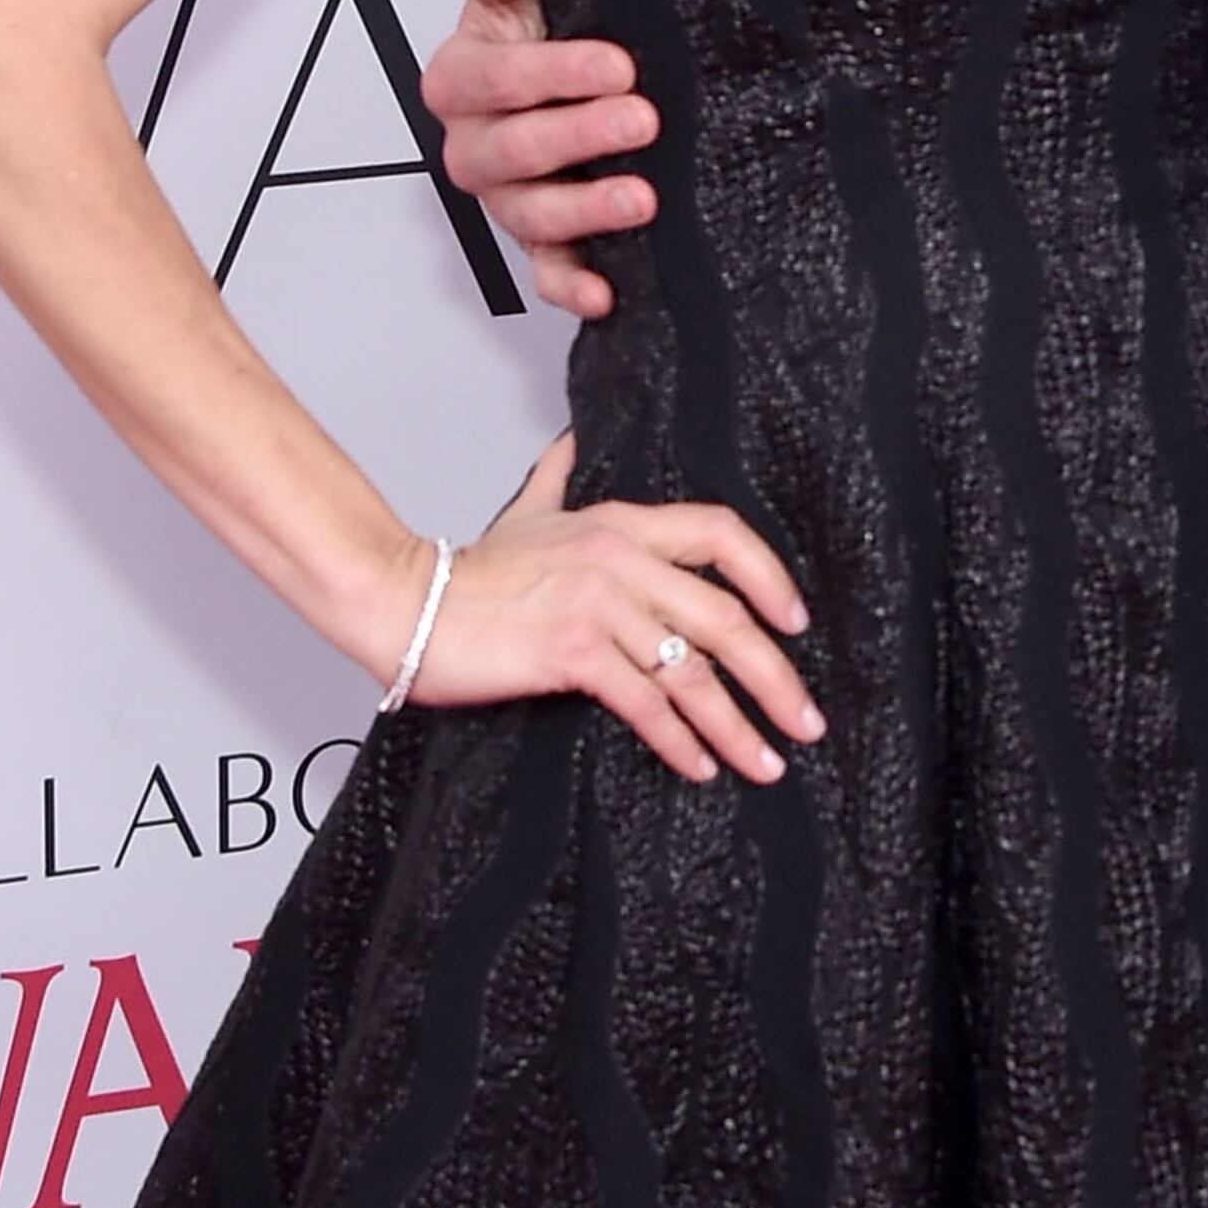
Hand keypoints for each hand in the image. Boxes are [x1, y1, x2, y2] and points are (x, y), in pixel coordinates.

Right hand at [391, 435, 819, 785]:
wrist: (403, 600)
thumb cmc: (467, 572)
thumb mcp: (526, 512)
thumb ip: (558, 476)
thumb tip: (571, 442)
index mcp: (621, 522)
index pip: (721, 533)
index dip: (769, 578)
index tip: (796, 623)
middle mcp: (620, 558)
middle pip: (726, 618)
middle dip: (775, 678)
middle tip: (805, 722)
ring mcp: (598, 604)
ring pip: (693, 672)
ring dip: (739, 725)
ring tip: (767, 763)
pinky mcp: (572, 651)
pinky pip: (645, 702)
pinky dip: (679, 741)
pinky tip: (699, 766)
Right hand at [422, 0, 656, 322]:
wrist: (587, 64)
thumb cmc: (546, 21)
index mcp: (460, 78)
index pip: (494, 78)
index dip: (554, 72)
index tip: (617, 65)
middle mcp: (475, 144)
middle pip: (511, 151)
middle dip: (578, 137)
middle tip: (641, 120)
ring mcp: (508, 197)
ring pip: (529, 215)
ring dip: (584, 210)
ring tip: (642, 197)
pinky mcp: (543, 241)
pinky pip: (547, 273)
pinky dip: (571, 287)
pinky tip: (607, 292)